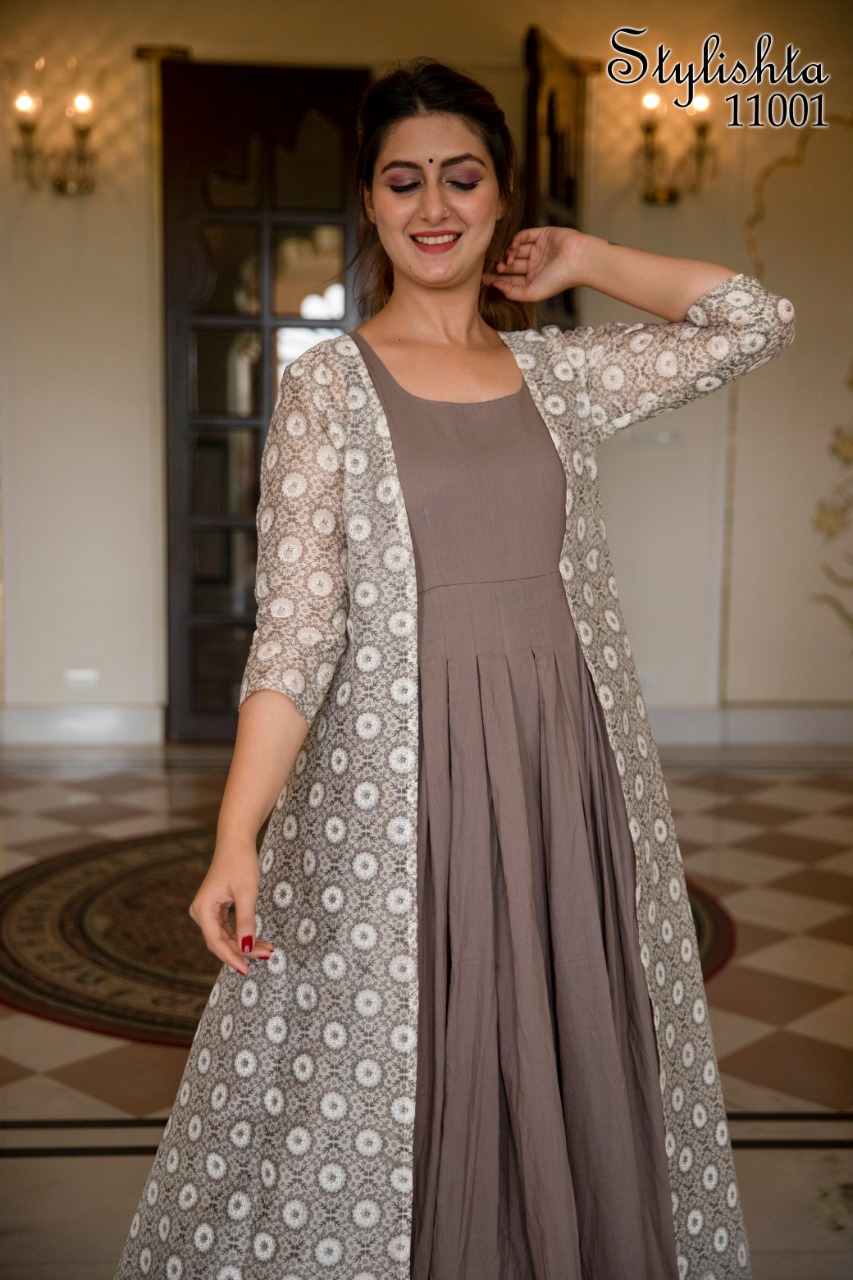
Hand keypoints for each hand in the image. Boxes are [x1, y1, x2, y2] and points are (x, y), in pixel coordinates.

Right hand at [189, 840, 274, 976]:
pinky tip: (258, 940)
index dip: (232, 958)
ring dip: (245, 944)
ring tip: (268, 949)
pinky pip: (228, 928)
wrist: (236, 841)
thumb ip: (246, 922)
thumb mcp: (247, 893)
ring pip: (226, 937)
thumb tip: (247, 948)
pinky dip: (243, 935)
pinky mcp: (216, 908)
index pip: (216, 942)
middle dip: (244, 951)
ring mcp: (207, 911)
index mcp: (203, 909)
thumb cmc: (240, 862)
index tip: (248, 969)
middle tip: (268, 955)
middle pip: (221, 941)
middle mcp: (200, 912)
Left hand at [483, 226, 588, 302]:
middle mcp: (535, 265)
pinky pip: (524, 235)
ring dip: (509, 254)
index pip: (511, 279)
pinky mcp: (542, 235)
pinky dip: (516, 240)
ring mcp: (538, 249)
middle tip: (498, 267)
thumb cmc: (558, 279)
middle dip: (503, 266)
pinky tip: (513, 247)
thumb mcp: (532, 293)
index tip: (484, 279)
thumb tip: (496, 287)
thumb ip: (513, 292)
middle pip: (512, 264)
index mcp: (534, 280)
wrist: (578, 260)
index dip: (497, 279)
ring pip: (516, 250)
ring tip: (508, 259)